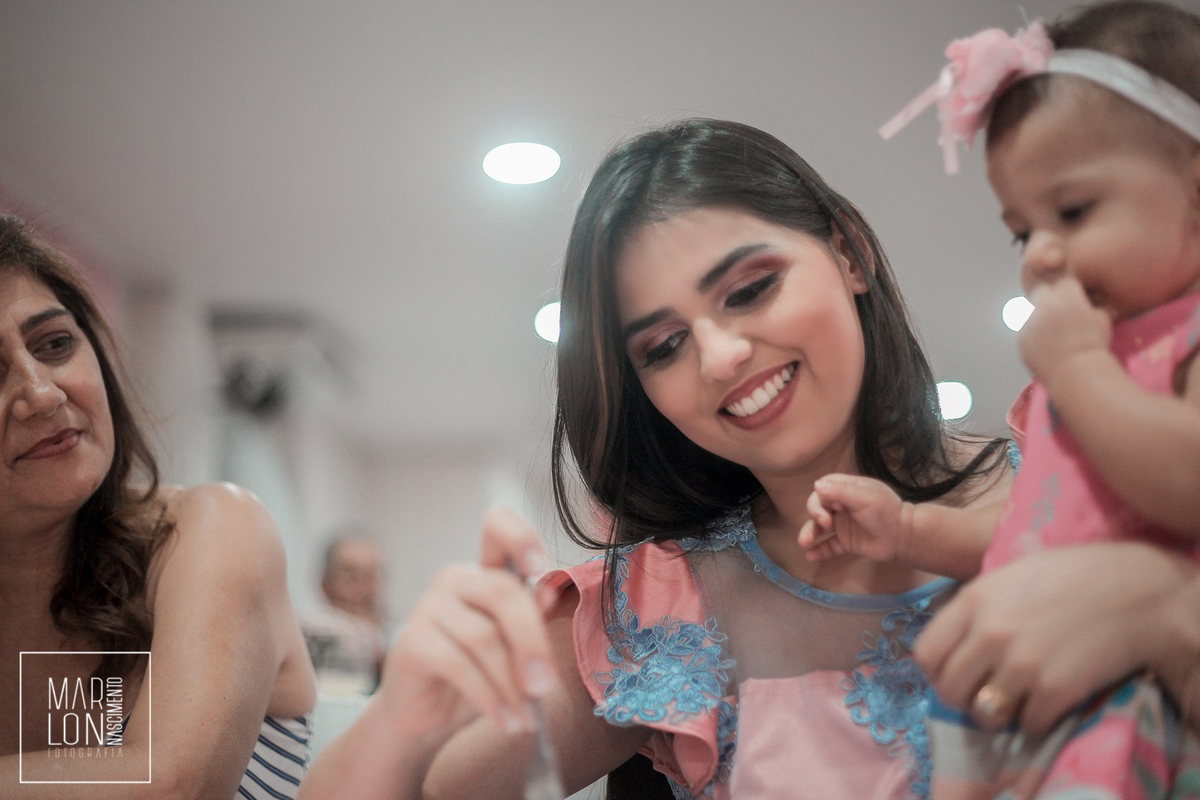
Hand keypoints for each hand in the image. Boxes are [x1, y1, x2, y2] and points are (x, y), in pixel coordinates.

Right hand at [380, 507, 556, 740]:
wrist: (422, 718)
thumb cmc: (474, 676)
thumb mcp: (511, 649)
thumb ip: (530, 619)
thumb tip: (550, 592)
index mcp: (482, 573)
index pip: (496, 529)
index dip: (520, 537)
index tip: (540, 567)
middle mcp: (454, 580)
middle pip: (503, 593)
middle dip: (532, 644)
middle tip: (544, 687)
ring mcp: (428, 606)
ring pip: (485, 637)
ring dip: (511, 684)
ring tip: (523, 716)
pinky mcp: (413, 641)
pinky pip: (461, 666)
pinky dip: (489, 698)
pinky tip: (503, 719)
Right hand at [798, 474, 912, 562]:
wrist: (903, 537)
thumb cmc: (884, 512)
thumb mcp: (863, 497)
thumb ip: (840, 491)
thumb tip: (816, 485)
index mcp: (847, 490)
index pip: (823, 490)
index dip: (819, 499)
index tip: (827, 511)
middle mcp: (842, 507)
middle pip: (818, 508)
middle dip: (815, 516)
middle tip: (824, 524)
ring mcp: (843, 525)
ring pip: (819, 528)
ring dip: (810, 533)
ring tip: (804, 543)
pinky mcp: (847, 543)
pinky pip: (829, 546)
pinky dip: (819, 551)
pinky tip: (811, 556)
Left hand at [915, 542, 1197, 735]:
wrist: (1139, 592)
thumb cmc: (1075, 575)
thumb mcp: (1012, 573)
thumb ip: (979, 604)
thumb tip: (951, 635)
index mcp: (974, 600)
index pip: (925, 653)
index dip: (938, 670)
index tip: (955, 673)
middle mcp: (989, 633)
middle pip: (950, 689)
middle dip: (966, 697)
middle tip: (988, 692)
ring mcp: (1020, 663)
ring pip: (984, 714)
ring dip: (999, 714)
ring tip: (1018, 699)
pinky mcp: (1054, 690)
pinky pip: (1028, 725)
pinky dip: (1038, 721)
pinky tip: (1051, 701)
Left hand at [1019, 278, 1112, 384]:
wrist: (1075, 371)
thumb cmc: (1094, 345)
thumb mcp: (1104, 321)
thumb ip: (1099, 308)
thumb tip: (1102, 306)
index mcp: (1066, 295)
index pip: (1065, 282)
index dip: (1070, 291)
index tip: (1076, 300)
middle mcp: (1044, 303)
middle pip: (1043, 291)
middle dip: (1051, 298)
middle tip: (1062, 313)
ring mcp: (1029, 321)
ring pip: (1032, 312)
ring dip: (1042, 318)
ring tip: (1055, 334)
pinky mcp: (1021, 338)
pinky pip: (1027, 332)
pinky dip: (1034, 336)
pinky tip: (1047, 347)